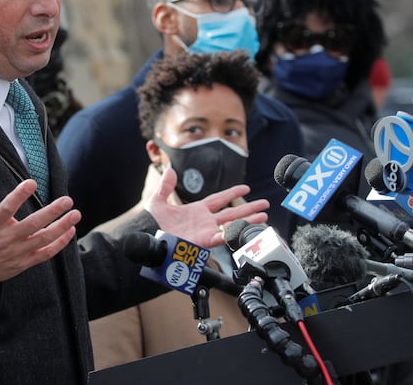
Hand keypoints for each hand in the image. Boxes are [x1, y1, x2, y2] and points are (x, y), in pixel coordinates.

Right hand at [0, 174, 80, 297]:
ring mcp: (17, 252)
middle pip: (32, 224)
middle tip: (68, 200)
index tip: (32, 182)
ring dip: (61, 227)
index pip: (7, 208)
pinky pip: (45, 254)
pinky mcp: (23, 263)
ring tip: (76, 214)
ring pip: (43, 239)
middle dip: (52, 212)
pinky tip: (70, 231)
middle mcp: (6, 238)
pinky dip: (59, 244)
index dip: (19, 195)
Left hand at [146, 168, 267, 247]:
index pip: (219, 199)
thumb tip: (170, 169)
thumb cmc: (151, 223)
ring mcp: (206, 232)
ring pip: (232, 225)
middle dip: (249, 208)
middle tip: (265, 204)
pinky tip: (246, 229)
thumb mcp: (157, 201)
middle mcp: (205, 221)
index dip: (232, 194)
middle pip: (232, 212)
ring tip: (265, 217)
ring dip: (248, 221)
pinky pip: (222, 237)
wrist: (147, 238)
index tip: (245, 188)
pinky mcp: (204, 242)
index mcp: (196, 210)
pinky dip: (233, 233)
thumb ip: (165, 186)